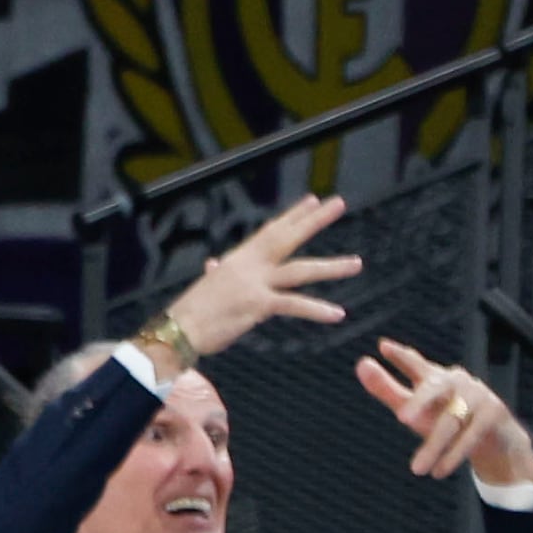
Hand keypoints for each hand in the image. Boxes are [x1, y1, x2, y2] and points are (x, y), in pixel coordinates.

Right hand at [158, 192, 360, 360]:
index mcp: (238, 259)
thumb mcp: (207, 287)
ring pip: (299, 270)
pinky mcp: (257, 305)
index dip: (293, 215)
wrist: (177, 331)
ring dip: (330, 267)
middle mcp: (248, 265)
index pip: (270, 230)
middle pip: (287, 237)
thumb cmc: (189, 313)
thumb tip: (214, 264)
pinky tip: (337, 313)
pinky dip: (317, 310)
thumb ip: (217, 272)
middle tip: (337, 204)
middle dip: (313, 220)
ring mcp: (254, 283)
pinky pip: (294, 305)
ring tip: (356, 264)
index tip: (313, 200)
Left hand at [356, 336, 532, 491]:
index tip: (383, 346)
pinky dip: (454, 454)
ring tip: (416, 469)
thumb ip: (387, 389)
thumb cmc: (446, 421)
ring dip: (434, 447)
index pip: (416, 364)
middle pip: (434, 390)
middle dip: (419, 402)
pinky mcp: (494, 412)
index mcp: (434, 377)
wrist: (493, 442)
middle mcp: (457, 380)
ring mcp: (478, 394)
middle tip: (402, 419)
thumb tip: (362, 364)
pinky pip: (471, 434)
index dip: (401, 356)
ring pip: (450, 421)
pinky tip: (439, 471)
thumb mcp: (413, 409)